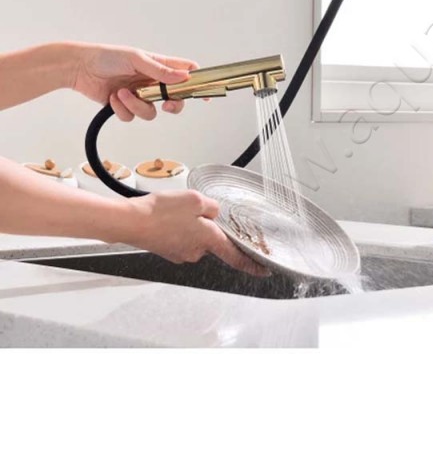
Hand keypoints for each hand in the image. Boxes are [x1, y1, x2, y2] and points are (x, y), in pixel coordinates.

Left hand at [69, 42, 197, 120]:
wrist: (79, 68)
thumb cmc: (106, 56)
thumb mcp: (136, 59)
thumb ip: (160, 70)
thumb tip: (183, 77)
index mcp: (160, 66)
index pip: (187, 73)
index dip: (198, 83)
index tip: (204, 95)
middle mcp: (153, 82)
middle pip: (175, 100)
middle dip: (172, 105)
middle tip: (165, 103)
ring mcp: (140, 95)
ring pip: (151, 112)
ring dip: (136, 106)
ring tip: (122, 94)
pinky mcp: (125, 107)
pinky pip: (131, 117)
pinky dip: (121, 109)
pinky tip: (113, 98)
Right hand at [129, 190, 270, 275]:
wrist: (130, 222)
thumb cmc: (161, 212)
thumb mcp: (195, 200)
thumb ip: (212, 207)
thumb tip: (214, 214)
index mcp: (209, 240)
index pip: (236, 257)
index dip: (252, 264)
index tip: (264, 270)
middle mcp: (196, 252)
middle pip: (212, 239)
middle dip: (207, 224)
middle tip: (192, 210)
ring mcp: (181, 253)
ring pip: (195, 236)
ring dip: (190, 225)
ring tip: (174, 211)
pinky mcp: (168, 250)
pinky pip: (180, 237)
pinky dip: (177, 228)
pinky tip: (167, 217)